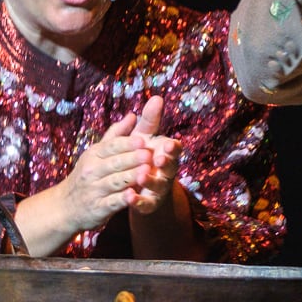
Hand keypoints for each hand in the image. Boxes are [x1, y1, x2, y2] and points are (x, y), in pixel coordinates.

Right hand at [12, 98, 166, 255]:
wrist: (66, 206)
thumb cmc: (88, 175)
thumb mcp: (97, 153)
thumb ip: (116, 135)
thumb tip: (134, 115)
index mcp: (94, 155)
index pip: (111, 146)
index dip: (126, 143)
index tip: (142, 139)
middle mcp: (92, 171)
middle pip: (114, 163)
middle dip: (131, 158)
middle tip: (148, 154)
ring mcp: (95, 190)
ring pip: (114, 182)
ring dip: (130, 177)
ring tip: (146, 172)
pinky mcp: (98, 208)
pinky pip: (111, 202)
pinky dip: (121, 199)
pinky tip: (132, 196)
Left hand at [125, 97, 179, 217]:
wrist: (136, 183)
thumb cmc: (141, 154)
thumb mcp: (143, 135)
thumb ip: (149, 120)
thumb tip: (156, 97)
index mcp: (166, 153)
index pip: (174, 148)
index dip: (172, 147)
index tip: (168, 143)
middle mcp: (166, 171)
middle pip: (169, 167)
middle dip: (165, 163)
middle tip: (159, 158)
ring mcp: (158, 188)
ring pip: (157, 185)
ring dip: (150, 181)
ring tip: (140, 176)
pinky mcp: (148, 204)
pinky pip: (144, 203)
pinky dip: (137, 201)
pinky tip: (128, 196)